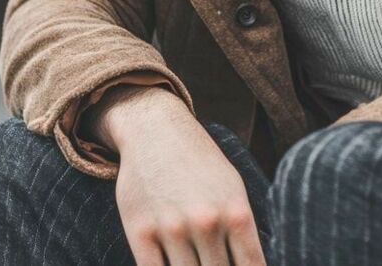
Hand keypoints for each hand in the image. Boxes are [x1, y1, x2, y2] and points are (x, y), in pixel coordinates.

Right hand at [106, 88, 266, 264]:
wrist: (155, 129)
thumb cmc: (199, 163)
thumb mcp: (232, 189)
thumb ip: (241, 232)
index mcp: (236, 212)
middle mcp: (206, 222)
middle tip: (213, 263)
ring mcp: (172, 228)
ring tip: (194, 262)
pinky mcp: (140, 232)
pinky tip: (170, 265)